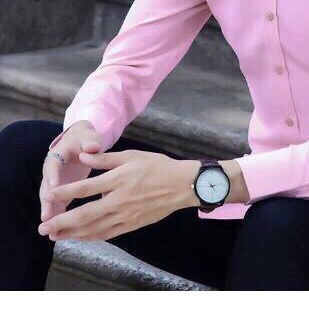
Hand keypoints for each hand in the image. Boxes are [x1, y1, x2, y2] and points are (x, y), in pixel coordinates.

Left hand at [38, 150, 199, 241]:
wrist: (181, 184)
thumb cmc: (157, 166)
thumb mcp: (132, 155)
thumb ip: (105, 159)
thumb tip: (83, 156)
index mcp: (119, 179)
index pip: (85, 188)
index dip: (64, 192)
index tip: (49, 194)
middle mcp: (120, 200)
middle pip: (85, 215)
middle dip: (61, 222)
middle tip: (43, 228)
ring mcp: (126, 215)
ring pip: (94, 229)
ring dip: (72, 234)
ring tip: (55, 236)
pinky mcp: (132, 224)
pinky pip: (107, 234)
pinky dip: (91, 237)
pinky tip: (80, 237)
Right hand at [40, 121, 102, 223]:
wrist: (82, 141)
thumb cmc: (85, 139)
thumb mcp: (87, 137)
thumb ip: (89, 142)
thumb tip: (92, 147)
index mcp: (57, 155)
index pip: (52, 166)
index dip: (52, 176)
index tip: (53, 187)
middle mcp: (52, 171)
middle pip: (47, 187)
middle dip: (47, 202)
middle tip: (47, 217)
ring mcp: (55, 182)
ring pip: (51, 199)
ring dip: (51, 213)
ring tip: (51, 230)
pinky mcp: (61, 190)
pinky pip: (58, 203)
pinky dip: (58, 215)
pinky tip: (61, 230)